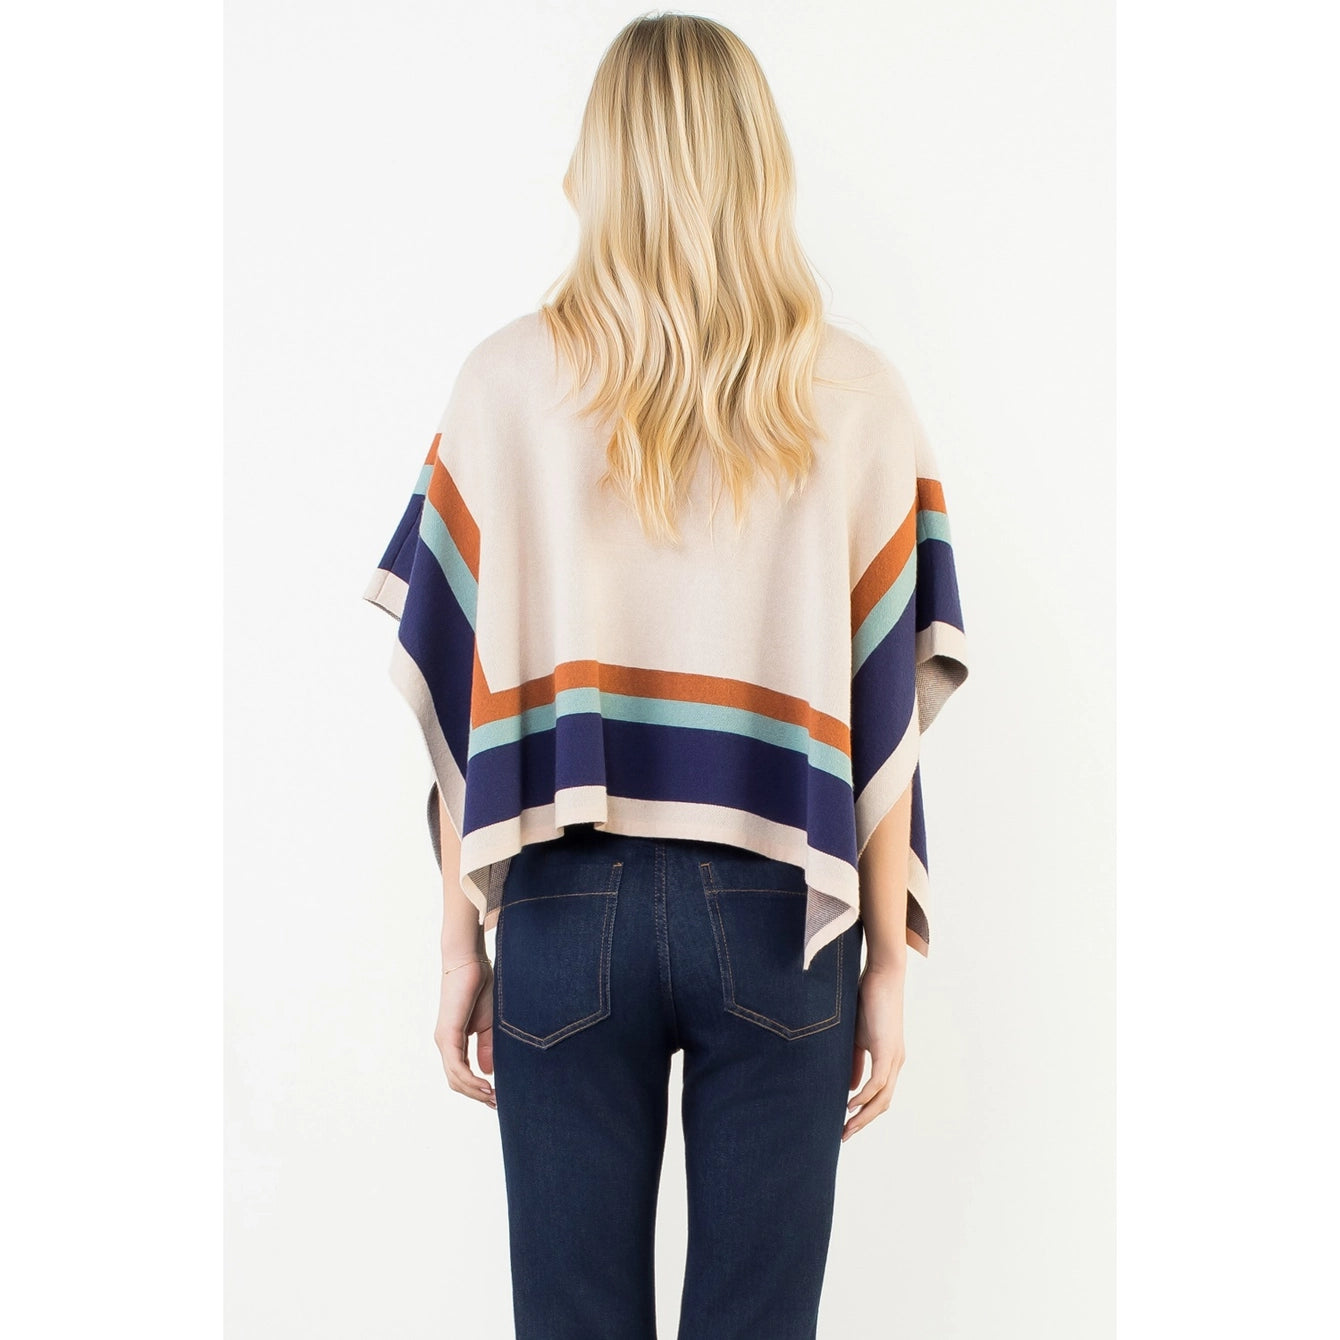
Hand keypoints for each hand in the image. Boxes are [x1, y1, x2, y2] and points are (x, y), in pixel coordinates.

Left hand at [434, 956, 495, 1108]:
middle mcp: (445, 1043)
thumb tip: (487, 1073)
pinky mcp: (448, 1034)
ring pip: (456, 1078)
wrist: (471, 962)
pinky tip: (486, 1086)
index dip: (478, 1089)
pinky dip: (470, 1080)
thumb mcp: (489, 1024)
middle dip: (477, 1096)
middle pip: (457, 1082)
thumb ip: (487, 1047)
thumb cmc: (481, 987)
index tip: (498, 1098)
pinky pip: (456, 1066)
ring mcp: (444, 1040)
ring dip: (475, 1092)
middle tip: (498, 1104)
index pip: (462, 1075)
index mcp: (454, 1041)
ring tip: (494, 1098)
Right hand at [843, 961, 906, 1141]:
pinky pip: (877, 1082)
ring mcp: (894, 1057)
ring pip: (882, 1098)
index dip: (864, 1113)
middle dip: (863, 1122)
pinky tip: (850, 1105)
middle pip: (883, 1104)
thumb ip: (855, 1062)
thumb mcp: (858, 1037)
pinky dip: (864, 1096)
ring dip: (864, 1116)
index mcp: (890, 1060)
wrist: (882, 976)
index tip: (846, 1126)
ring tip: (846, 1128)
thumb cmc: (869, 1001)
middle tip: (843, 1136)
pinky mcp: (887, 1049)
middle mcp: (896, 1063)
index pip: (880, 1096)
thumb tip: (850, 1088)